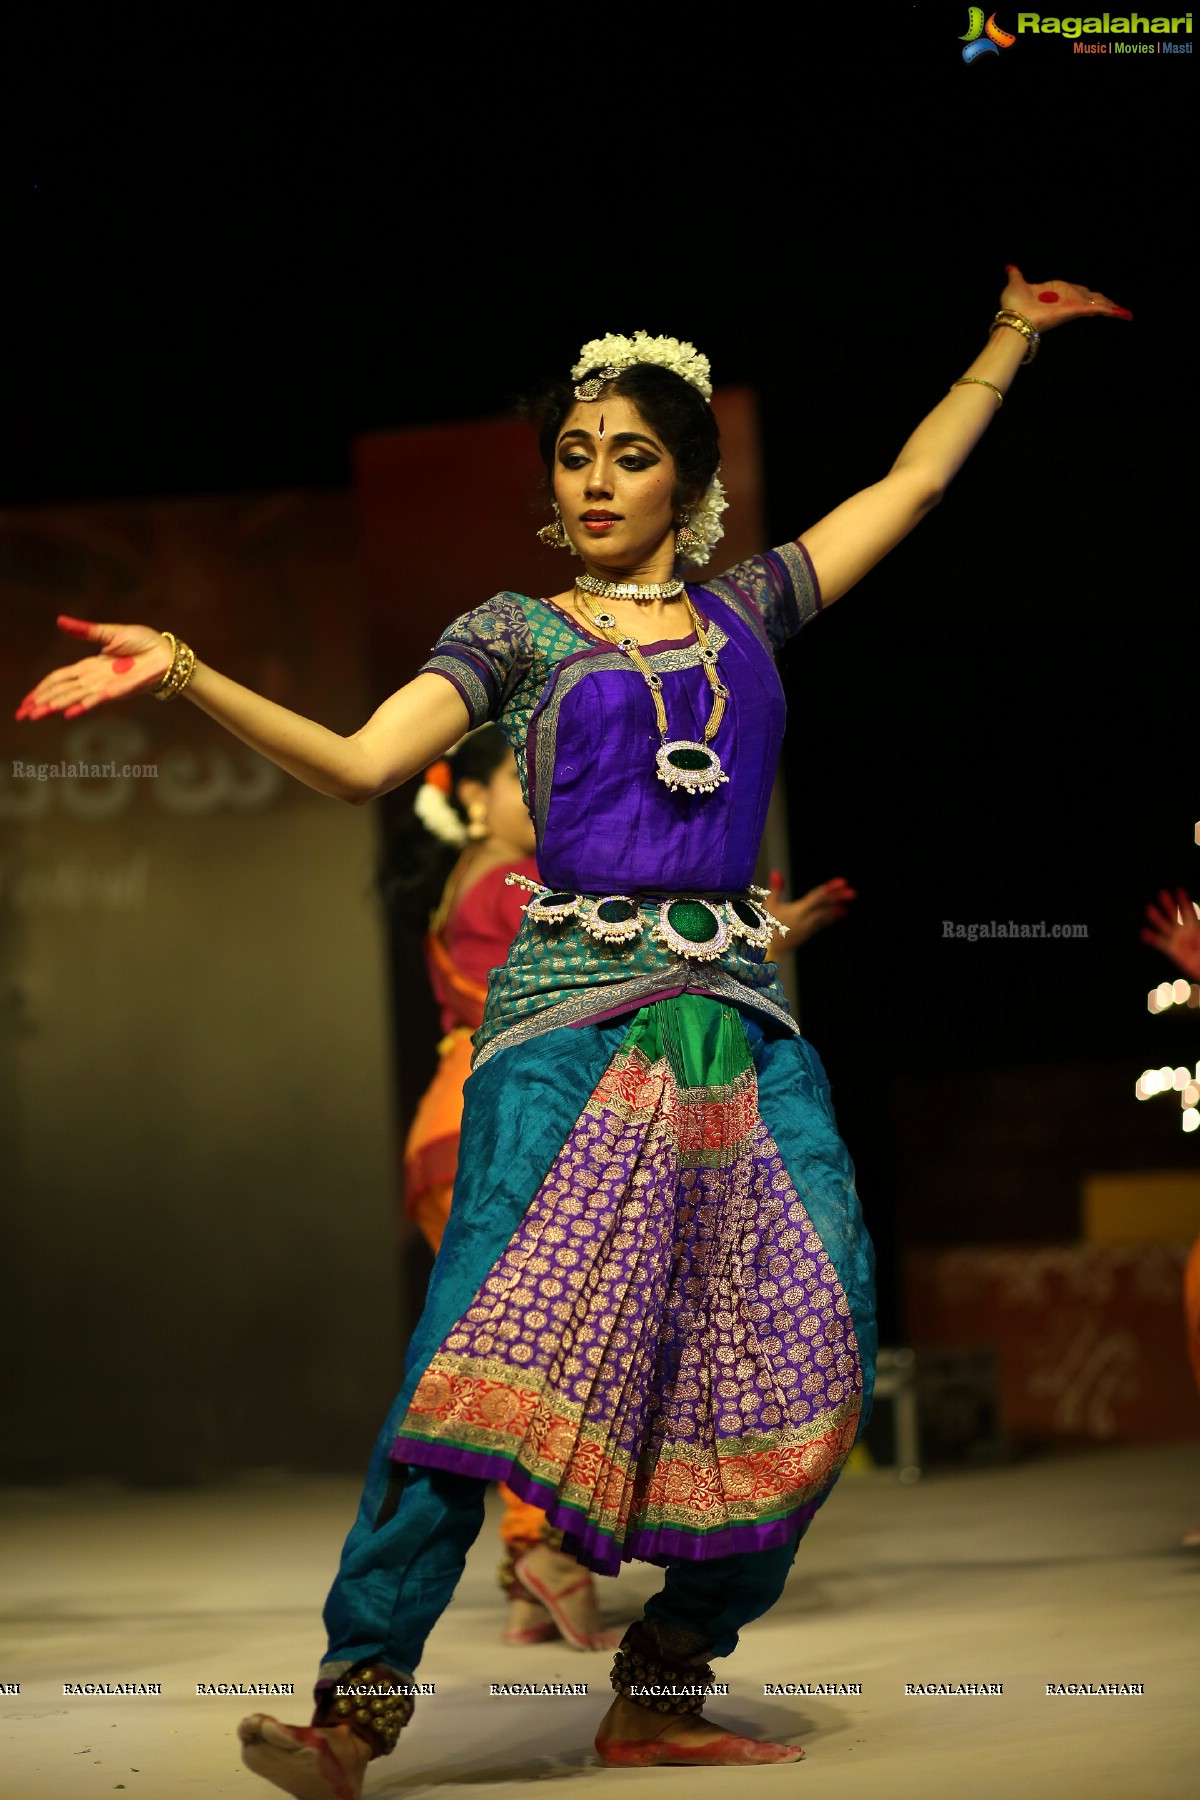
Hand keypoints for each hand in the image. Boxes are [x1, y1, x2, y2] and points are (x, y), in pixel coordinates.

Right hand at [15, 615, 172, 720]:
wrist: (166, 652)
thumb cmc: (142, 643)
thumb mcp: (109, 633)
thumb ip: (84, 631)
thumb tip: (59, 620)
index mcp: (89, 667)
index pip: (58, 679)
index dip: (41, 689)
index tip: (26, 702)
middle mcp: (93, 680)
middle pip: (61, 692)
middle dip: (41, 703)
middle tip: (22, 715)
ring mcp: (105, 687)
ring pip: (73, 698)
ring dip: (55, 706)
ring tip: (36, 715)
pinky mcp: (119, 690)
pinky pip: (97, 699)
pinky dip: (82, 705)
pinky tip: (68, 713)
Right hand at [766, 874, 856, 953]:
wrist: (765, 952)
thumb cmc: (764, 927)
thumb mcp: (768, 906)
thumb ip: (775, 889)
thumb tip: (776, 872)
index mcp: (798, 911)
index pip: (817, 897)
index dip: (831, 889)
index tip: (843, 882)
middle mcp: (806, 920)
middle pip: (825, 907)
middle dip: (839, 899)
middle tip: (853, 893)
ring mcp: (807, 929)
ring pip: (824, 917)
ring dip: (835, 910)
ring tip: (845, 907)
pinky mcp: (805, 935)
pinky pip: (820, 925)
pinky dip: (829, 919)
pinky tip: (835, 915)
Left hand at [1000, 264, 1132, 332]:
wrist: (1014, 318)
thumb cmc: (1014, 305)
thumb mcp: (1016, 284)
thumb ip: (1016, 275)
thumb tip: (1010, 267)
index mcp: (1057, 292)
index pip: (1076, 292)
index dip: (1086, 293)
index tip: (1092, 295)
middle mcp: (1067, 299)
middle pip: (1091, 299)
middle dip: (1103, 302)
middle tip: (1115, 307)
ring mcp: (1073, 305)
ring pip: (1098, 304)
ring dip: (1112, 308)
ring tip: (1126, 314)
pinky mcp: (1077, 310)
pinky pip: (1098, 309)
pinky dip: (1112, 311)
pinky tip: (1124, 314)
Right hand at [1142, 887, 1199, 982]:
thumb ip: (1199, 928)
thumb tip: (1198, 911)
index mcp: (1195, 926)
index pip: (1188, 910)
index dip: (1184, 901)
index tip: (1179, 890)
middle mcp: (1184, 930)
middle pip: (1174, 914)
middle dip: (1169, 904)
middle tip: (1162, 893)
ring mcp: (1176, 939)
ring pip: (1164, 926)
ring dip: (1157, 917)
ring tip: (1150, 909)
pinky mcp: (1171, 949)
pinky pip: (1159, 942)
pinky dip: (1151, 937)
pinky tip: (1144, 932)